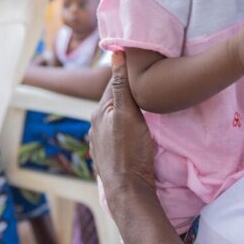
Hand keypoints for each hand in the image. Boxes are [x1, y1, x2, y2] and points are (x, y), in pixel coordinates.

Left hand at [89, 52, 155, 197]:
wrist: (128, 191)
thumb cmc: (131, 151)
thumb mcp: (129, 114)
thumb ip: (121, 85)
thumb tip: (116, 52)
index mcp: (99, 112)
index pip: (114, 83)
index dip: (128, 74)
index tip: (143, 65)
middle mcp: (95, 126)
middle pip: (114, 102)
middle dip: (127, 93)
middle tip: (147, 85)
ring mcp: (100, 143)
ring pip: (115, 119)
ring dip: (126, 112)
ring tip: (143, 107)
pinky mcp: (107, 156)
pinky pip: (116, 134)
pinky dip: (125, 128)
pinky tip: (133, 131)